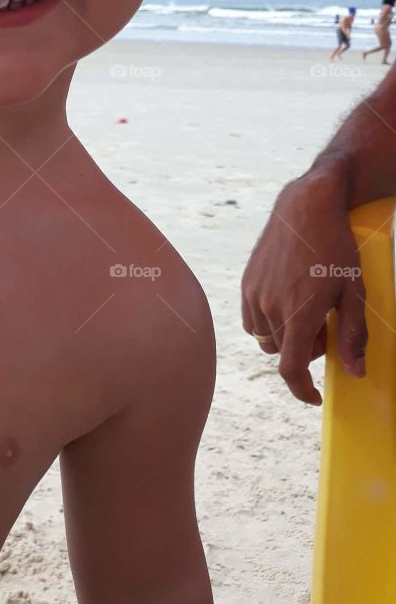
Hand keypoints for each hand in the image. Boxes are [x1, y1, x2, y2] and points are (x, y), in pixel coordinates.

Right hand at [241, 170, 366, 404]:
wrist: (306, 207)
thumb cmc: (335, 246)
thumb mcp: (354, 291)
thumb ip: (353, 334)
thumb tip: (355, 371)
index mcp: (298, 312)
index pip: (291, 369)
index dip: (302, 390)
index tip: (314, 395)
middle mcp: (271, 306)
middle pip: (283, 352)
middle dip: (304, 351)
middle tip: (325, 328)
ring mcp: (255, 293)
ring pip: (265, 338)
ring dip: (284, 336)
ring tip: (305, 312)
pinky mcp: (247, 282)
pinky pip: (251, 319)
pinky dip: (268, 321)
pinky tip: (286, 302)